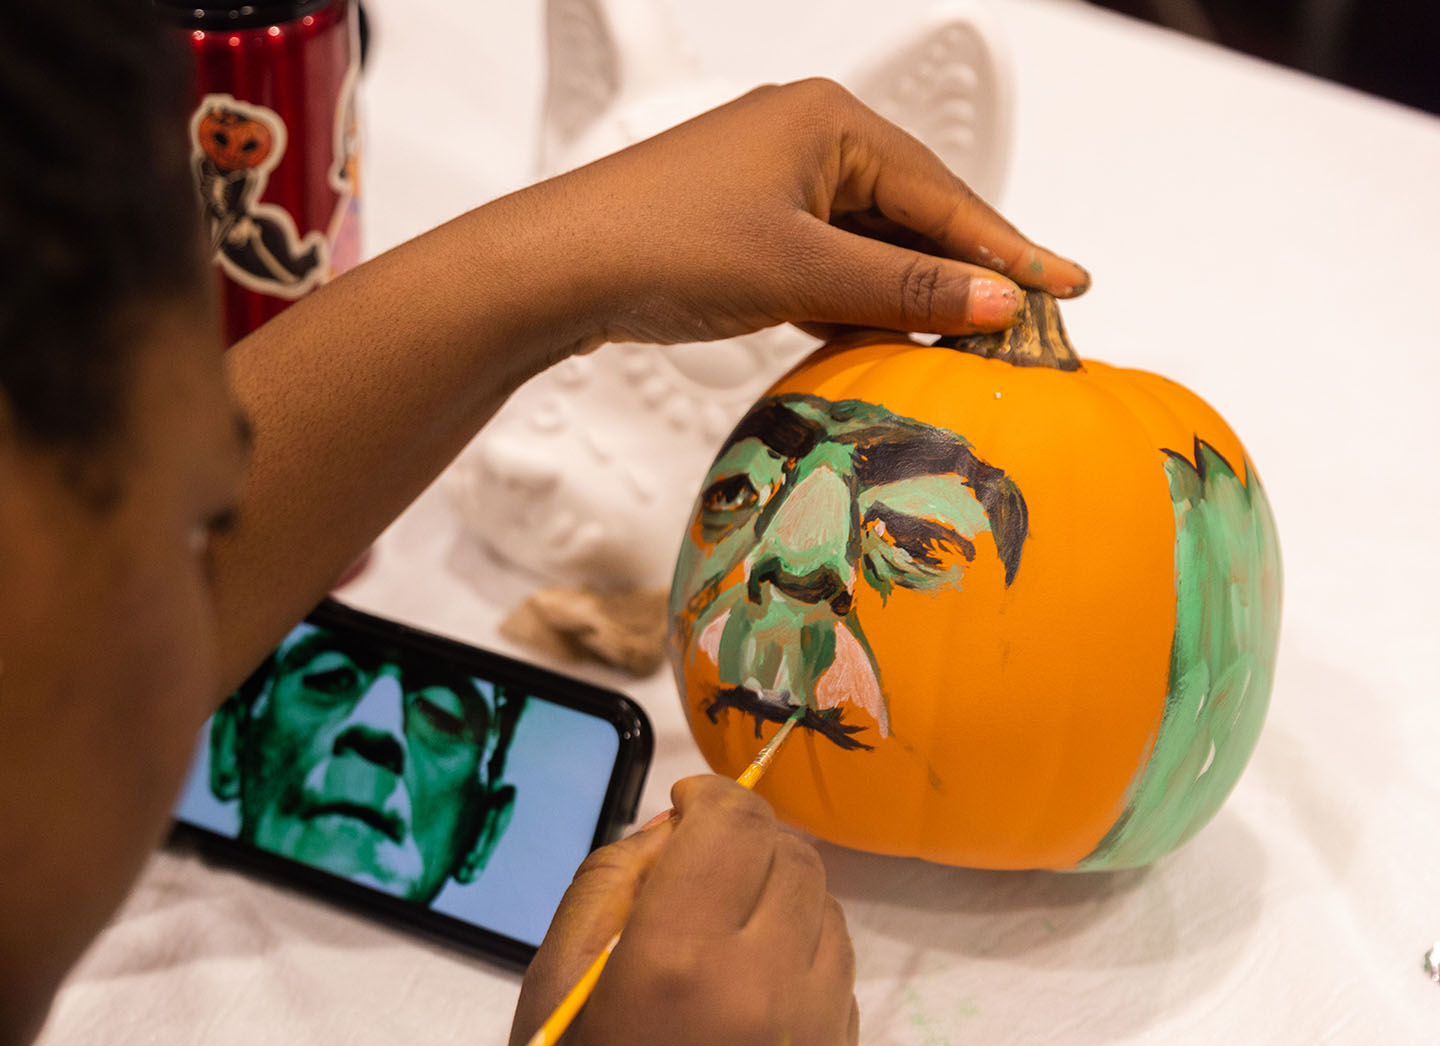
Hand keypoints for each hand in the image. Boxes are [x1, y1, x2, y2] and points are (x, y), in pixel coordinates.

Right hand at [469, 776, 858, 1045]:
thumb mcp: (550, 982)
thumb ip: (611, 882)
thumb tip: (671, 829)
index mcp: (676, 957)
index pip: (731, 824)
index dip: (711, 795)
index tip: (685, 798)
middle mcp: (763, 985)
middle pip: (792, 856)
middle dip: (747, 836)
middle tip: (701, 849)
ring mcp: (816, 1034)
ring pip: (827, 909)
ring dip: (781, 888)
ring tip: (724, 913)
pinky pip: (838, 972)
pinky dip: (801, 948)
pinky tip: (748, 977)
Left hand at [538, 78, 1088, 349]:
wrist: (553, 269)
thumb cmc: (668, 248)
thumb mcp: (802, 272)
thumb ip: (904, 288)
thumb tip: (1000, 303)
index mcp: (829, 120)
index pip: (943, 194)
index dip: (1008, 249)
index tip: (1070, 287)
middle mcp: (804, 137)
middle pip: (909, 214)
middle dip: (960, 274)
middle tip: (1026, 327)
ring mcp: (768, 182)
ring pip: (863, 244)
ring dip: (904, 295)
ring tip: (962, 348)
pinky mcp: (738, 227)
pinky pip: (820, 263)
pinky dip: (851, 302)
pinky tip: (877, 342)